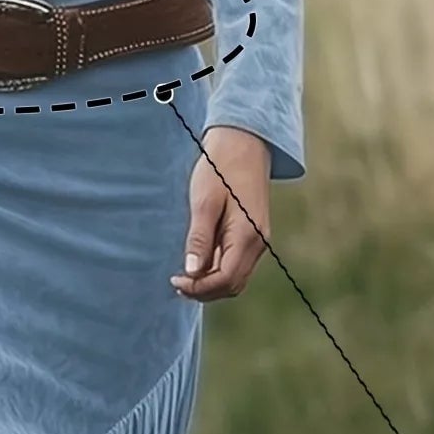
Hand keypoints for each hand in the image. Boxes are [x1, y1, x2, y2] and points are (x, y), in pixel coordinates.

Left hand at [170, 126, 270, 302]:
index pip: (225, 279)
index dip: (199, 288)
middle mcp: (258, 242)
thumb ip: (199, 239)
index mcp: (248, 236)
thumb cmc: (220, 168)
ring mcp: (258, 239)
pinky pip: (237, 263)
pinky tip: (198, 262)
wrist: (243, 143)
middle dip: (205, 290)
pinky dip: (218, 270)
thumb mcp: (204, 202)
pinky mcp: (253, 234)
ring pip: (236, 277)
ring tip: (184, 276)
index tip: (176, 280)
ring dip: (211, 282)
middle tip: (177, 282)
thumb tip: (191, 272)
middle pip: (232, 284)